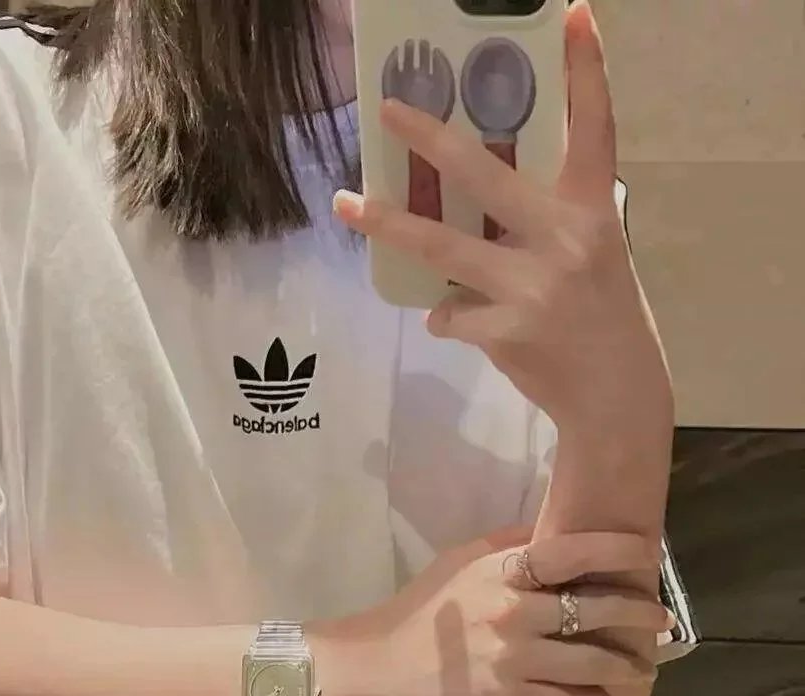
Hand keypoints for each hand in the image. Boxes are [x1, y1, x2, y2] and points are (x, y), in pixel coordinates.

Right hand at [317, 525, 668, 695]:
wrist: (374, 673)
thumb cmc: (417, 614)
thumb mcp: (458, 564)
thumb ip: (509, 547)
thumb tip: (557, 530)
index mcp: (500, 573)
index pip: (573, 551)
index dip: (619, 547)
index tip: (650, 551)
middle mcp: (513, 614)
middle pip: (598, 608)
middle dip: (641, 613)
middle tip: (662, 617)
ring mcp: (514, 662)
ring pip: (594, 662)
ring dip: (628, 665)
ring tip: (643, 667)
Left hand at [335, 1, 671, 432]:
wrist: (614, 394)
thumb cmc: (600, 317)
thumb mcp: (593, 253)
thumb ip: (546, 222)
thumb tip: (473, 204)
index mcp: (591, 209)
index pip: (594, 125)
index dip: (586, 68)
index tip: (572, 12)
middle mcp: (564, 237)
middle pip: (483, 175)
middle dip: (429, 138)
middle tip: (387, 108)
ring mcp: (533, 285)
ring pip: (441, 246)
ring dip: (387, 224)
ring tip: (345, 204)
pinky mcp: (507, 330)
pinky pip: (448, 313)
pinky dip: (444, 317)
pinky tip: (453, 323)